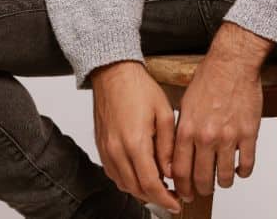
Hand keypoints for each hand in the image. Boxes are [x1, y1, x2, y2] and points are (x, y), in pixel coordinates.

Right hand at [91, 60, 180, 214]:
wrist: (113, 72)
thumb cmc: (138, 87)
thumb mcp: (164, 113)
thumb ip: (168, 146)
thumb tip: (171, 172)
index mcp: (135, 143)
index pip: (150, 184)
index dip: (165, 199)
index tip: (176, 204)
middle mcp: (117, 150)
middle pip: (136, 189)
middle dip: (155, 197)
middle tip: (171, 195)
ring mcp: (106, 150)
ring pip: (123, 184)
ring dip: (140, 190)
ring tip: (158, 184)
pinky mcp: (101, 146)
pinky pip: (113, 173)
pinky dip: (127, 179)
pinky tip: (139, 172)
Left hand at [169, 22, 272, 201]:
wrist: (233, 62)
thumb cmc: (210, 76)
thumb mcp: (186, 103)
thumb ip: (183, 129)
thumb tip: (179, 152)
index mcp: (187, 128)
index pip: (179, 170)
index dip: (181, 186)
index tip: (184, 190)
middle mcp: (206, 136)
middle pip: (201, 179)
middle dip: (201, 189)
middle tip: (203, 189)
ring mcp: (228, 137)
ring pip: (224, 177)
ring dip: (223, 182)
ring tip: (223, 178)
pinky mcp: (248, 134)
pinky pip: (246, 165)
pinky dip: (243, 172)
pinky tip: (240, 167)